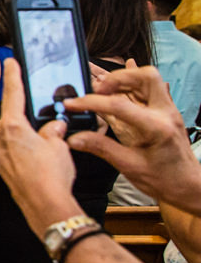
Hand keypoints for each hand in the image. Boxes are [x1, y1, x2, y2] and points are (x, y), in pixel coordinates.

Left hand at [0, 59, 81, 232]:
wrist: (44, 206)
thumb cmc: (52, 177)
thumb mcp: (59, 146)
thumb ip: (53, 129)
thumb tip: (54, 124)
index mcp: (13, 128)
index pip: (13, 94)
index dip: (13, 76)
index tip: (10, 62)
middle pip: (14, 117)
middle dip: (30, 120)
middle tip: (46, 131)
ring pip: (13, 134)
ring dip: (28, 136)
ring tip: (46, 152)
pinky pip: (11, 148)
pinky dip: (24, 147)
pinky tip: (38, 158)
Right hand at [64, 64, 200, 212]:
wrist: (188, 185)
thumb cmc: (164, 179)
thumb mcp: (129, 166)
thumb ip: (101, 148)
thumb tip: (74, 138)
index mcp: (156, 128)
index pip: (119, 105)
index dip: (91, 102)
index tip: (73, 104)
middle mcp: (166, 114)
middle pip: (146, 77)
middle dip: (118, 77)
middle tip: (97, 90)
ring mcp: (168, 111)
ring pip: (150, 79)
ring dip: (125, 79)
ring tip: (103, 90)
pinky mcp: (165, 112)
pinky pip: (151, 89)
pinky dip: (134, 83)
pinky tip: (122, 80)